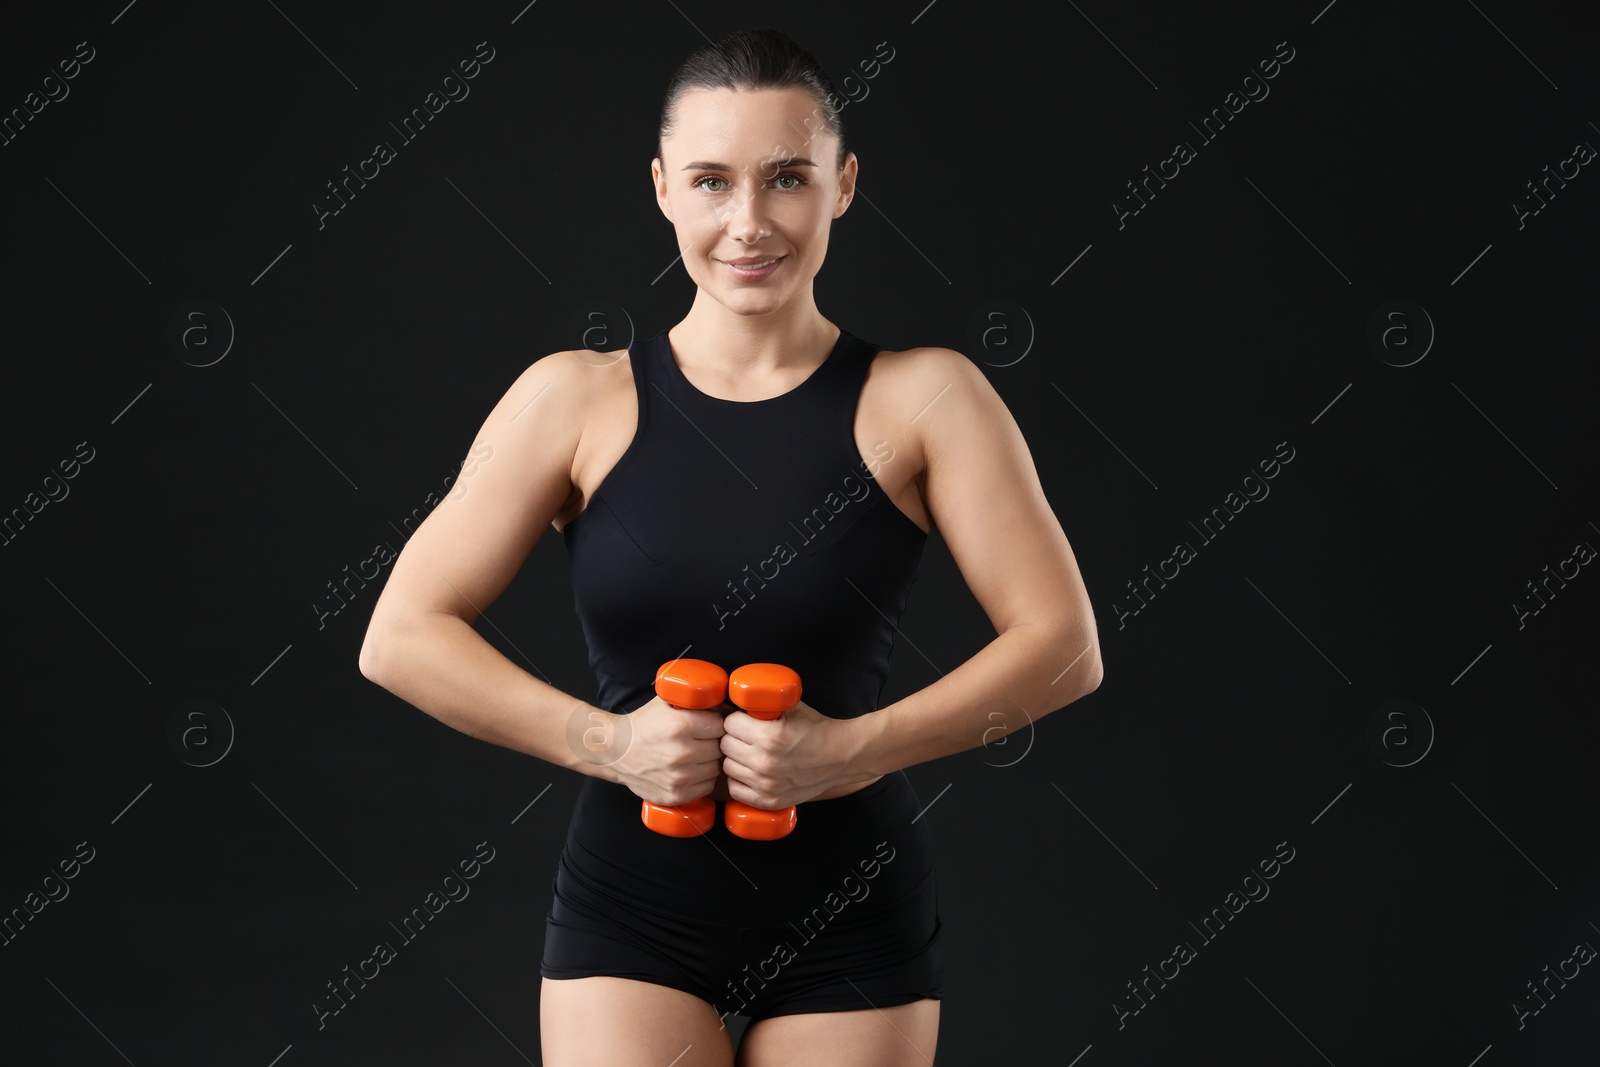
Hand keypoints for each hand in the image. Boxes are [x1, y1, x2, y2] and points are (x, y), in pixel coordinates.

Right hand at [601, 696, 724, 806]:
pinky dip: (701, 779)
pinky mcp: (675, 795)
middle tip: (700, 740)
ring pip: (715, 768)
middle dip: (712, 742)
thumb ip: (693, 699)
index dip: (715, 723)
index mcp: (680, 725)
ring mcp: (678, 777)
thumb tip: (723, 703)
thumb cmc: (642, 725)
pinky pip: (706, 787)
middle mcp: (681, 753)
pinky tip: (690, 770)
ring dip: (708, 762)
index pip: (720, 725)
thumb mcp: (665, 702)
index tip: (709, 725)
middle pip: (719, 748)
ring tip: (694, 755)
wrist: (615, 751)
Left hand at [719, 700, 875, 808]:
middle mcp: (766, 762)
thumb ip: (764, 703)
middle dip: (734, 737)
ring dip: (736, 758)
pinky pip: (736, 789)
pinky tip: (751, 771)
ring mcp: (767, 785)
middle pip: (725, 745)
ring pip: (728, 767)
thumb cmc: (817, 729)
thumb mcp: (791, 707)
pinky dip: (740, 780)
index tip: (743, 720)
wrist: (842, 756)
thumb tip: (736, 699)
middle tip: (746, 735)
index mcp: (770, 736)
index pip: (729, 724)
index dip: (736, 719)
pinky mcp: (770, 800)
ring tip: (750, 753)